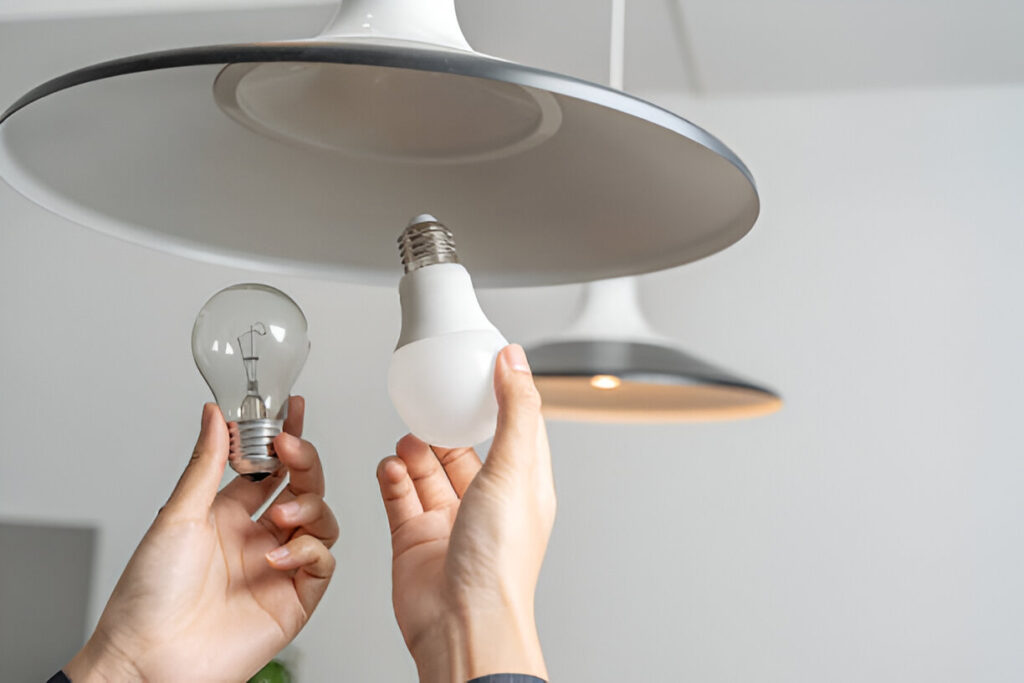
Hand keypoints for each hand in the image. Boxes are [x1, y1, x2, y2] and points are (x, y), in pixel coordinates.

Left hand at [66, 396, 336, 682]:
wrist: (149, 658)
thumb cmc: (149, 595)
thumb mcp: (177, 516)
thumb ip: (207, 464)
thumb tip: (214, 415)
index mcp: (227, 514)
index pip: (268, 467)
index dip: (284, 437)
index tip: (292, 409)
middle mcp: (257, 537)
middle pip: (302, 487)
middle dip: (304, 463)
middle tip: (293, 451)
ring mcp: (278, 567)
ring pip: (321, 521)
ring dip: (309, 509)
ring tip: (282, 518)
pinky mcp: (294, 600)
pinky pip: (323, 563)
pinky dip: (310, 551)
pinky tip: (281, 555)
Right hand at [376, 345, 555, 682]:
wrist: (460, 621)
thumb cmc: (498, 562)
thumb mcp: (515, 468)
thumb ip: (514, 411)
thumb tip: (516, 361)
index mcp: (521, 486)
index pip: (515, 430)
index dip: (500, 398)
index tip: (482, 368)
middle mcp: (486, 503)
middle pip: (464, 449)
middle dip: (445, 427)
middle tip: (429, 406)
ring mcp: (449, 521)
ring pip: (427, 471)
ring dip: (415, 451)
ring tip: (408, 442)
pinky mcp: (414, 538)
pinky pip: (399, 496)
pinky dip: (392, 477)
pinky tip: (390, 467)